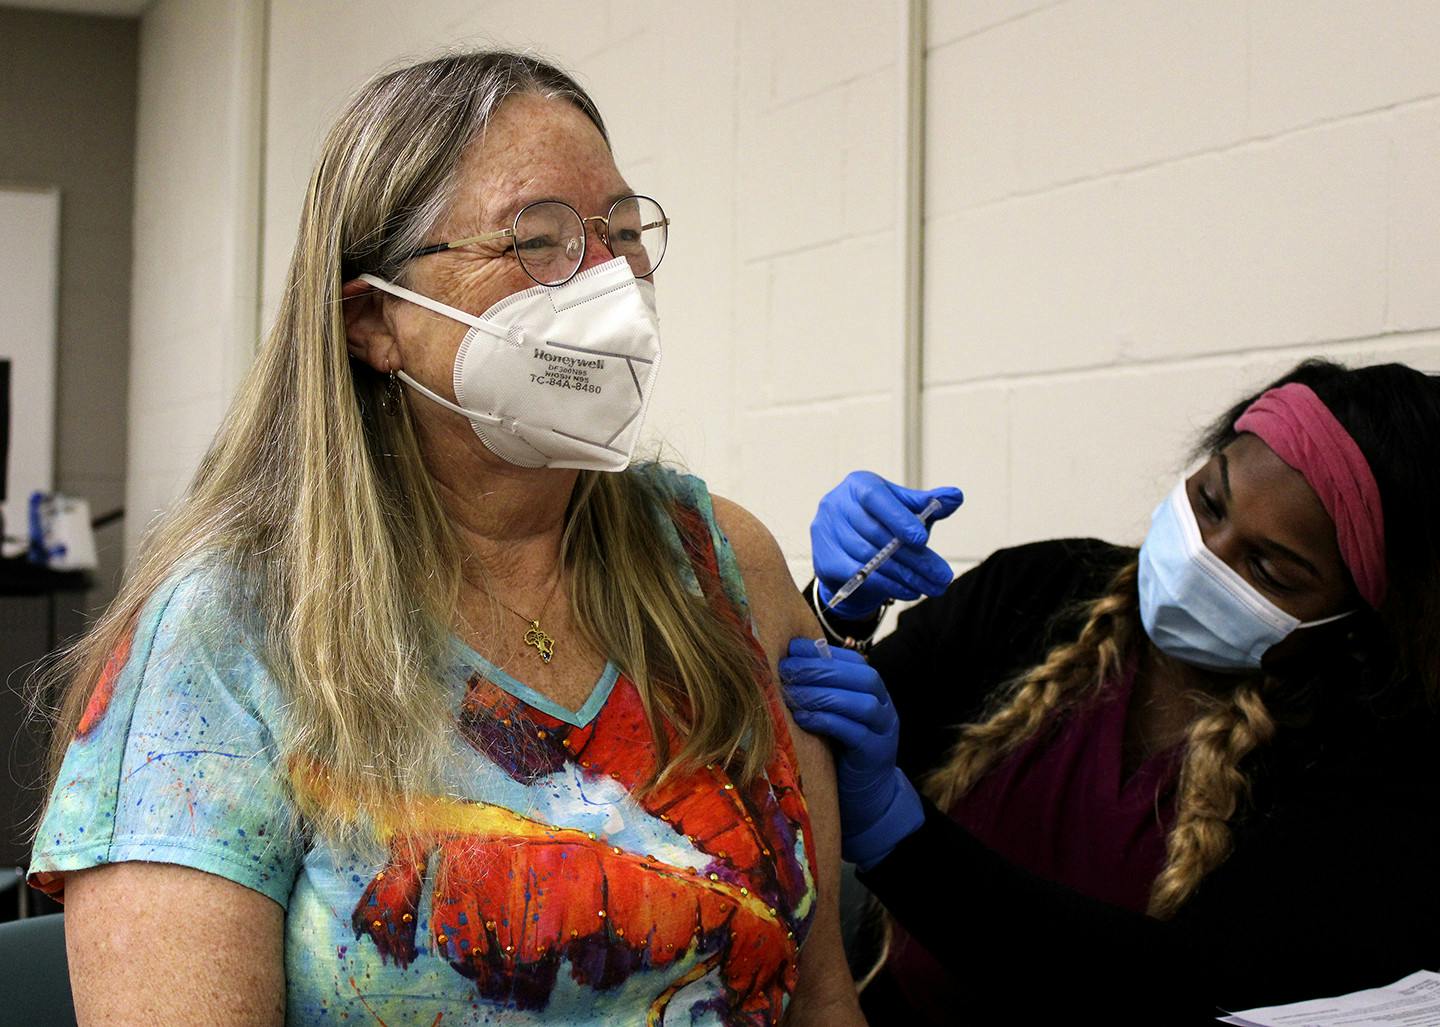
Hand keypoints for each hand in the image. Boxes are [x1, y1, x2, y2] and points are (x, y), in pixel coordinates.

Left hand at [781, 638, 923, 868]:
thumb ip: (820, 692)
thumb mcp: (833, 715)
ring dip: (823, 694)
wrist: (867, 797)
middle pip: (862, 677)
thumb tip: (784, 663)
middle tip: (787, 670)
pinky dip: (828, 721)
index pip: (854, 661)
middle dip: (821, 669)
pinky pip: (855, 733)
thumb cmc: (841, 750)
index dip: (823, 652)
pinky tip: (803, 719)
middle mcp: (884, 706)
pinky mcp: (876, 755)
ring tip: (792, 693)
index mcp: (873, 691)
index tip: (792, 649)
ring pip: (862, 703)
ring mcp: (884, 731)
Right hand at [811, 471, 963, 617]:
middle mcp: (835, 504)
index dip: (899, 519)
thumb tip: (955, 496)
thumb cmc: (883, 522)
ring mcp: (824, 533)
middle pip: (876, 534)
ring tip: (931, 586)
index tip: (923, 540)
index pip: (876, 498)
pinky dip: (887, 585)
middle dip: (913, 558)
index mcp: (858, 485)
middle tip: (941, 575)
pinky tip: (910, 591)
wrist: (852, 551)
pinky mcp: (823, 561)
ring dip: (904, 576)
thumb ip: (928, 504)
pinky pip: (857, 576)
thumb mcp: (906, 510)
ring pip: (868, 558)